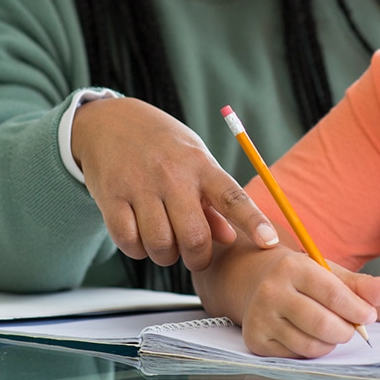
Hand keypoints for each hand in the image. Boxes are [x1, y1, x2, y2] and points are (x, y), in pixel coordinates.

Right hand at [71, 96, 277, 269]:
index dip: (253, 221)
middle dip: (198, 258)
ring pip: (160, 245)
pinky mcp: (111, 197)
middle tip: (194, 254)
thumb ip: (212, 200)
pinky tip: (139, 235)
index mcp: (201, 165)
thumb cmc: (162, 145)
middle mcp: (173, 175)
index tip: (269, 242)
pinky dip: (136, 249)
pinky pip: (128, 242)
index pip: (233, 197)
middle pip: (194, 237)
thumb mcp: (194, 160)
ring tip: (165, 242)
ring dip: (165, 255)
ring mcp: (140, 186)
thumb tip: (230, 237)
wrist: (110, 120)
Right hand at [229, 245, 379, 357]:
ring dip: (331, 342)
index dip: (358, 309)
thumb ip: (361, 284)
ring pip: (310, 344)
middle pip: (322, 324)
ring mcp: (260, 317)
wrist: (255, 281)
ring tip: (332, 329)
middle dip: (346, 330)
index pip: (333, 294)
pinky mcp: (256, 340)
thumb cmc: (300, 277)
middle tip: (352, 327)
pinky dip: (313, 349)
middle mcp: (272, 291)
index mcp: (293, 267)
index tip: (370, 315)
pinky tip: (311, 335)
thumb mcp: (328, 272)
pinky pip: (296, 355)